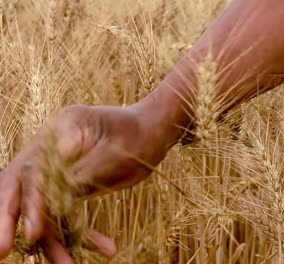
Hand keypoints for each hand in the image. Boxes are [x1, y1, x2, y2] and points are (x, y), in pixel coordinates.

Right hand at [0, 104, 171, 262]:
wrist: (150, 134)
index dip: (29, 204)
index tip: (33, 231)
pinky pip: (68, 218)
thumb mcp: (114, 145)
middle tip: (1, 252)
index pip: (30, 174)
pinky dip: (82, 236)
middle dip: (8, 223)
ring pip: (44, 212)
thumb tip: (62, 173)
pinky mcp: (71, 190)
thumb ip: (88, 163)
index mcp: (53, 137)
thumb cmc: (134, 132)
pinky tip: (107, 248)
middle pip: (19, 192)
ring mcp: (57, 175)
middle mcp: (48, 155)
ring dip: (52, 242)